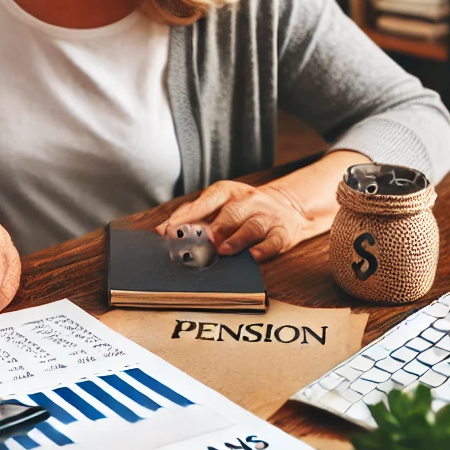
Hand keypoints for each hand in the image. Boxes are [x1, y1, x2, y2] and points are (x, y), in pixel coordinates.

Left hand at [155, 179, 316, 261]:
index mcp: (226, 192)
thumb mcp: (219, 205)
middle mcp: (247, 201)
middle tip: (201, 240)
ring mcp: (266, 216)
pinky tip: (253, 256)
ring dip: (236, 239)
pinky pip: (273, 241)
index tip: (171, 229)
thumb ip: (192, 217)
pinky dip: (263, 249)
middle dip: (215, 228)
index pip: (205, 202)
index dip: (187, 215)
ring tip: (223, 250)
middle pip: (230, 214)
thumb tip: (162, 231)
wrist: (287, 206)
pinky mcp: (282, 232)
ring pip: (251, 226)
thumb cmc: (243, 210)